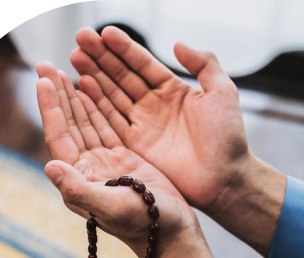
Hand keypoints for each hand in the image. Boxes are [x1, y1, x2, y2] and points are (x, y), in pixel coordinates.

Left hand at [36, 61, 198, 257]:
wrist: (173, 234)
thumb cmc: (144, 224)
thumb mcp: (111, 207)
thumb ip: (79, 189)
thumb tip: (49, 166)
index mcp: (79, 179)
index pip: (59, 137)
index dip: (50, 107)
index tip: (43, 79)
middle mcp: (88, 169)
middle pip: (69, 125)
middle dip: (58, 95)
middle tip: (47, 64)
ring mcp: (106, 163)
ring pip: (87, 123)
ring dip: (75, 97)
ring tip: (64, 70)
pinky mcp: (124, 160)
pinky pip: (107, 126)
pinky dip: (98, 106)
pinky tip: (92, 89)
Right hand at [71, 26, 250, 213]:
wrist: (223, 178)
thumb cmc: (228, 137)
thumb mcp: (223, 93)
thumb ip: (204, 64)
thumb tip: (177, 43)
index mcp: (172, 89)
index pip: (142, 63)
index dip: (124, 47)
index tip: (105, 32)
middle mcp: (153, 105)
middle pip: (121, 76)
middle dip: (101, 57)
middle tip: (80, 39)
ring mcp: (142, 125)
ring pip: (112, 95)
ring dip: (93, 76)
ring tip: (75, 57)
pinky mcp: (134, 145)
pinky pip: (111, 121)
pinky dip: (96, 105)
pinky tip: (82, 87)